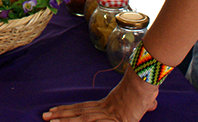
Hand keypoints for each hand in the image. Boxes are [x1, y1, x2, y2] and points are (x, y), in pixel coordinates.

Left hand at [44, 69, 158, 121]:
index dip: (69, 110)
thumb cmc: (147, 88)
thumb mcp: (144, 100)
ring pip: (82, 118)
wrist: (148, 81)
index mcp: (108, 104)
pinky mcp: (117, 120)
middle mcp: (105, 108)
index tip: (54, 110)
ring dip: (66, 119)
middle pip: (79, 112)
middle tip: (44, 116)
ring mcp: (109, 113)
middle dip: (61, 115)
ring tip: (50, 120)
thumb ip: (145, 105)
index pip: (83, 108)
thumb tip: (153, 104)